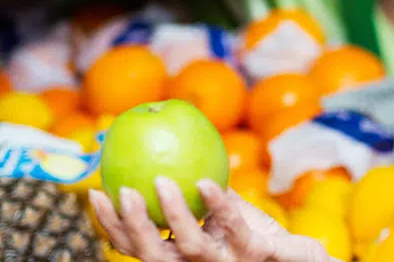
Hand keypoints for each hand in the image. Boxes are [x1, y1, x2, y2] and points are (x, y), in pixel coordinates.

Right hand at [91, 178, 334, 261]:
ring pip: (189, 246)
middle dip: (131, 226)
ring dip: (172, 212)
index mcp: (181, 258)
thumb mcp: (220, 210)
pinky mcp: (257, 254)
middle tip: (121, 190)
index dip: (112, 227)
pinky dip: (217, 204)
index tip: (95, 193)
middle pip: (153, 255)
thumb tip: (160, 144)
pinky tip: (206, 181)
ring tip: (160, 180)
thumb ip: (194, 187)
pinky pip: (234, 227)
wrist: (297, 257)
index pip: (137, 248)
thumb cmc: (253, 232)